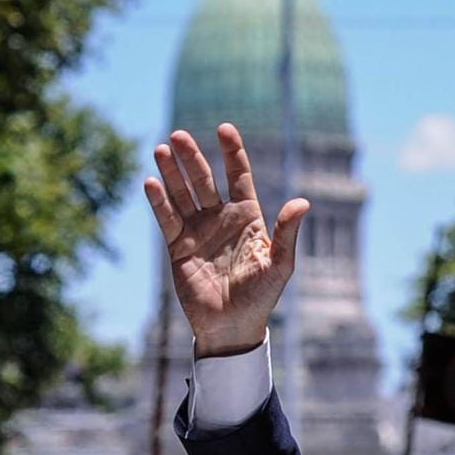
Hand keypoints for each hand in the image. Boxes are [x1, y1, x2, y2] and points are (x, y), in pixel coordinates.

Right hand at [143, 123, 308, 356]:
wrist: (232, 327)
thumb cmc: (261, 296)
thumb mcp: (279, 264)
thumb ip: (287, 233)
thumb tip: (302, 202)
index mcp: (248, 218)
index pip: (239, 176)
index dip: (232, 152)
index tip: (224, 128)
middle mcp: (221, 218)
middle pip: (204, 180)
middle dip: (192, 157)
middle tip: (179, 135)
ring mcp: (198, 230)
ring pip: (183, 194)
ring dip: (172, 173)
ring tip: (161, 149)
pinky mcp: (178, 247)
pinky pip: (167, 219)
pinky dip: (159, 201)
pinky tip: (151, 182)